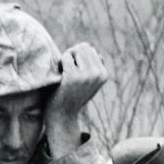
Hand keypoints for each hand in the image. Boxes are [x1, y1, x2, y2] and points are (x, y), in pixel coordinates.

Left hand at [45, 43, 108, 157]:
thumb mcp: (87, 82)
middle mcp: (98, 74)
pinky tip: (59, 73)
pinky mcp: (74, 76)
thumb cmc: (71, 97)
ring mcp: (87, 75)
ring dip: (66, 56)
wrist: (62, 116)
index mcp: (104, 74)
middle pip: (84, 47)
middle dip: (72, 53)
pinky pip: (66, 56)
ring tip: (63, 71)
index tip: (72, 69)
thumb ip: (91, 66)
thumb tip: (89, 47)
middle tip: (65, 68)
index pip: (91, 50)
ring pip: (77, 49)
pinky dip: (60, 62)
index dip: (78, 57)